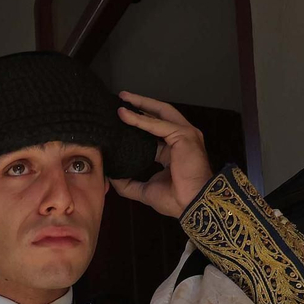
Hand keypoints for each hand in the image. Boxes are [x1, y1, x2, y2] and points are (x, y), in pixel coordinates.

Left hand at [111, 92, 213, 216]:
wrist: (192, 204)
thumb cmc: (175, 199)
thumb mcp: (145, 190)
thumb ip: (128, 183)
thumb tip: (110, 178)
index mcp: (173, 152)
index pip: (155, 132)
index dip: (139, 124)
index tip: (122, 119)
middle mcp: (181, 139)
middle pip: (159, 115)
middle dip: (141, 105)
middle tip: (122, 99)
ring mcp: (185, 134)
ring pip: (160, 112)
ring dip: (141, 104)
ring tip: (123, 98)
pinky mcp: (183, 135)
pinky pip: (157, 124)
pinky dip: (140, 119)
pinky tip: (125, 115)